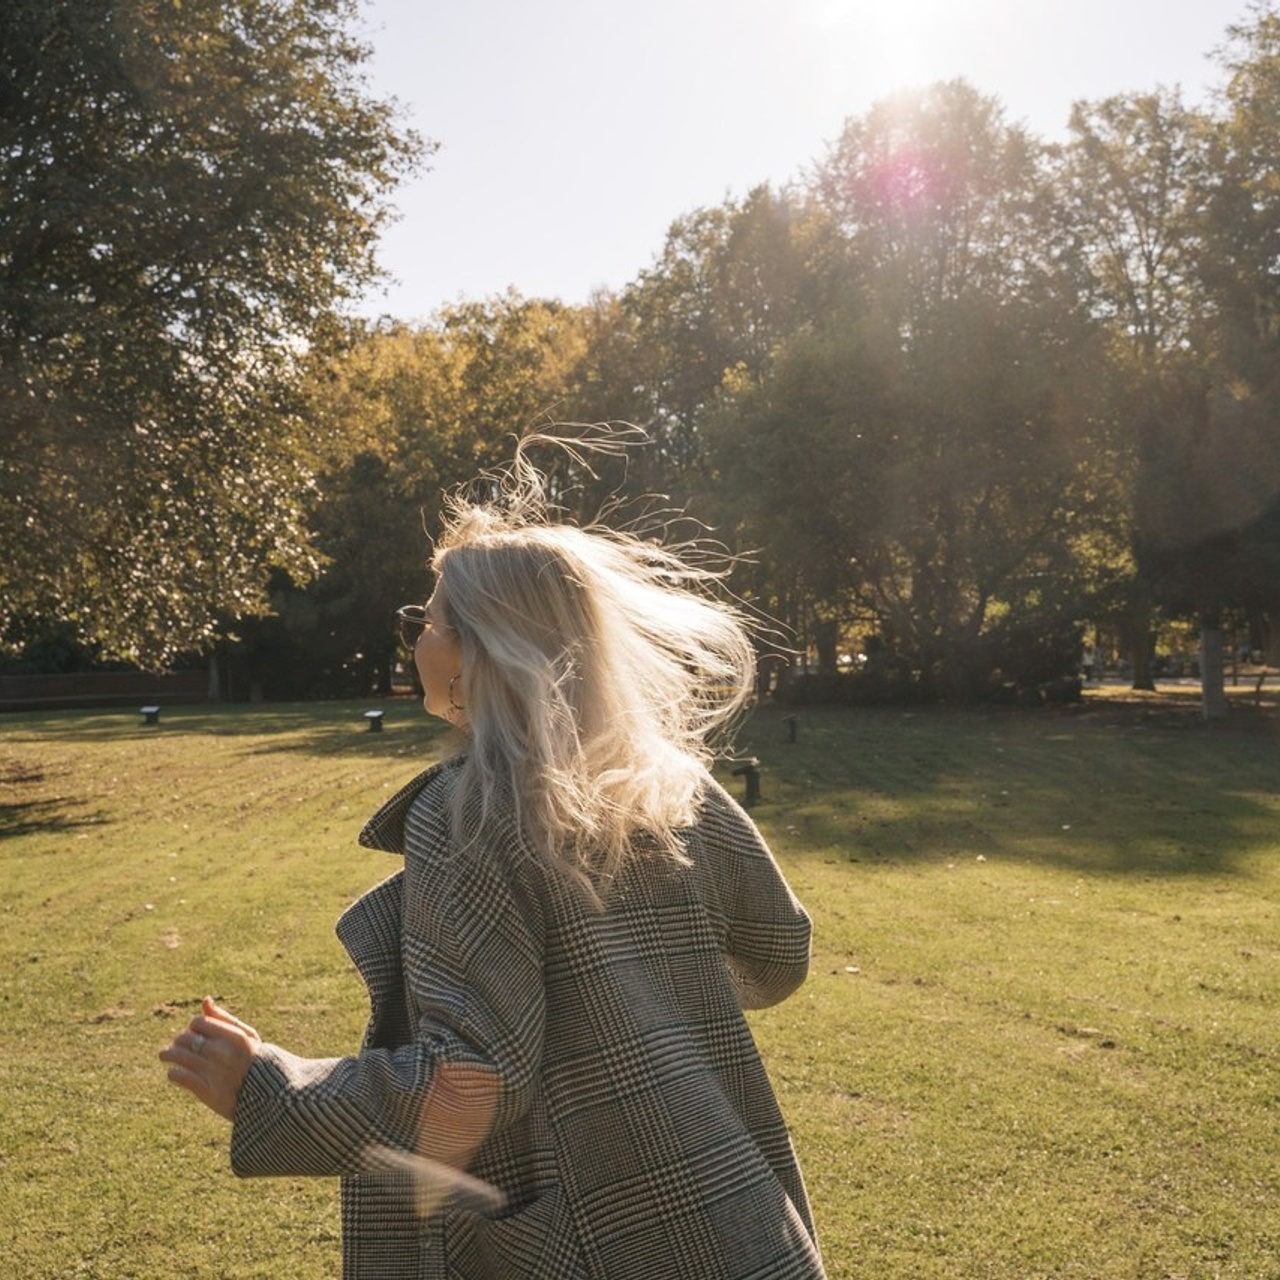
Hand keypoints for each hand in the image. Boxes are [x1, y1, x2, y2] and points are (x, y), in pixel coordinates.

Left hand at [160, 996, 261, 1121]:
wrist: (266, 1095)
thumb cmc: (254, 1060)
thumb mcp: (246, 1035)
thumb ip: (224, 1018)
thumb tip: (205, 1000)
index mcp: (234, 1036)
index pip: (198, 1022)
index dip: (192, 1027)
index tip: (193, 1033)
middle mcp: (223, 1053)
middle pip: (186, 1039)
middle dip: (178, 1041)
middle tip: (176, 1046)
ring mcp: (215, 1072)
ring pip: (179, 1057)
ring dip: (168, 1055)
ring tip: (165, 1056)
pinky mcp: (208, 1092)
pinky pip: (181, 1077)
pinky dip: (173, 1074)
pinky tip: (173, 1073)